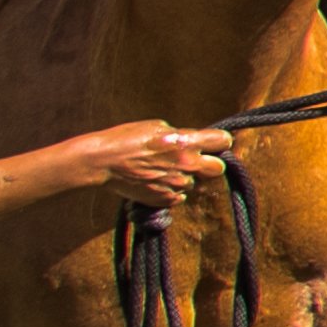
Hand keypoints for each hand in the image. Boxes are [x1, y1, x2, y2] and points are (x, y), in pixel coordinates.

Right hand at [64, 122, 236, 214]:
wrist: (103, 162)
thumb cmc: (127, 139)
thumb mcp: (157, 126)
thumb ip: (181, 136)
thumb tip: (193, 141)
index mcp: (187, 143)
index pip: (223, 141)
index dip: (220, 142)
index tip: (215, 143)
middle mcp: (187, 165)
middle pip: (218, 168)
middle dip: (209, 163)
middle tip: (193, 160)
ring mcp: (177, 185)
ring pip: (193, 182)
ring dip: (183, 177)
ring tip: (161, 170)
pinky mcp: (166, 200)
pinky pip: (179, 196)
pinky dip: (171, 190)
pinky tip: (155, 181)